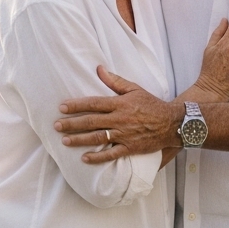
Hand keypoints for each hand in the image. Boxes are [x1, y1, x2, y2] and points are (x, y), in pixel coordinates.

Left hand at [55, 66, 178, 164]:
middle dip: (72, 124)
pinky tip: (84, 158)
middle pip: (91, 122)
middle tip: (56, 126)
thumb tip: (99, 69)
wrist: (172, 122)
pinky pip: (111, 154)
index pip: (93, 103)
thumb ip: (115, 81)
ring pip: (98, 138)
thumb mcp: (134, 88)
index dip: (76, 105)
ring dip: (80, 140)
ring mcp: (125, 134)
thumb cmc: (151, 104)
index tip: (62, 107)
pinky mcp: (130, 147)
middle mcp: (120, 119)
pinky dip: (98, 157)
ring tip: (65, 141)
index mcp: (120, 103)